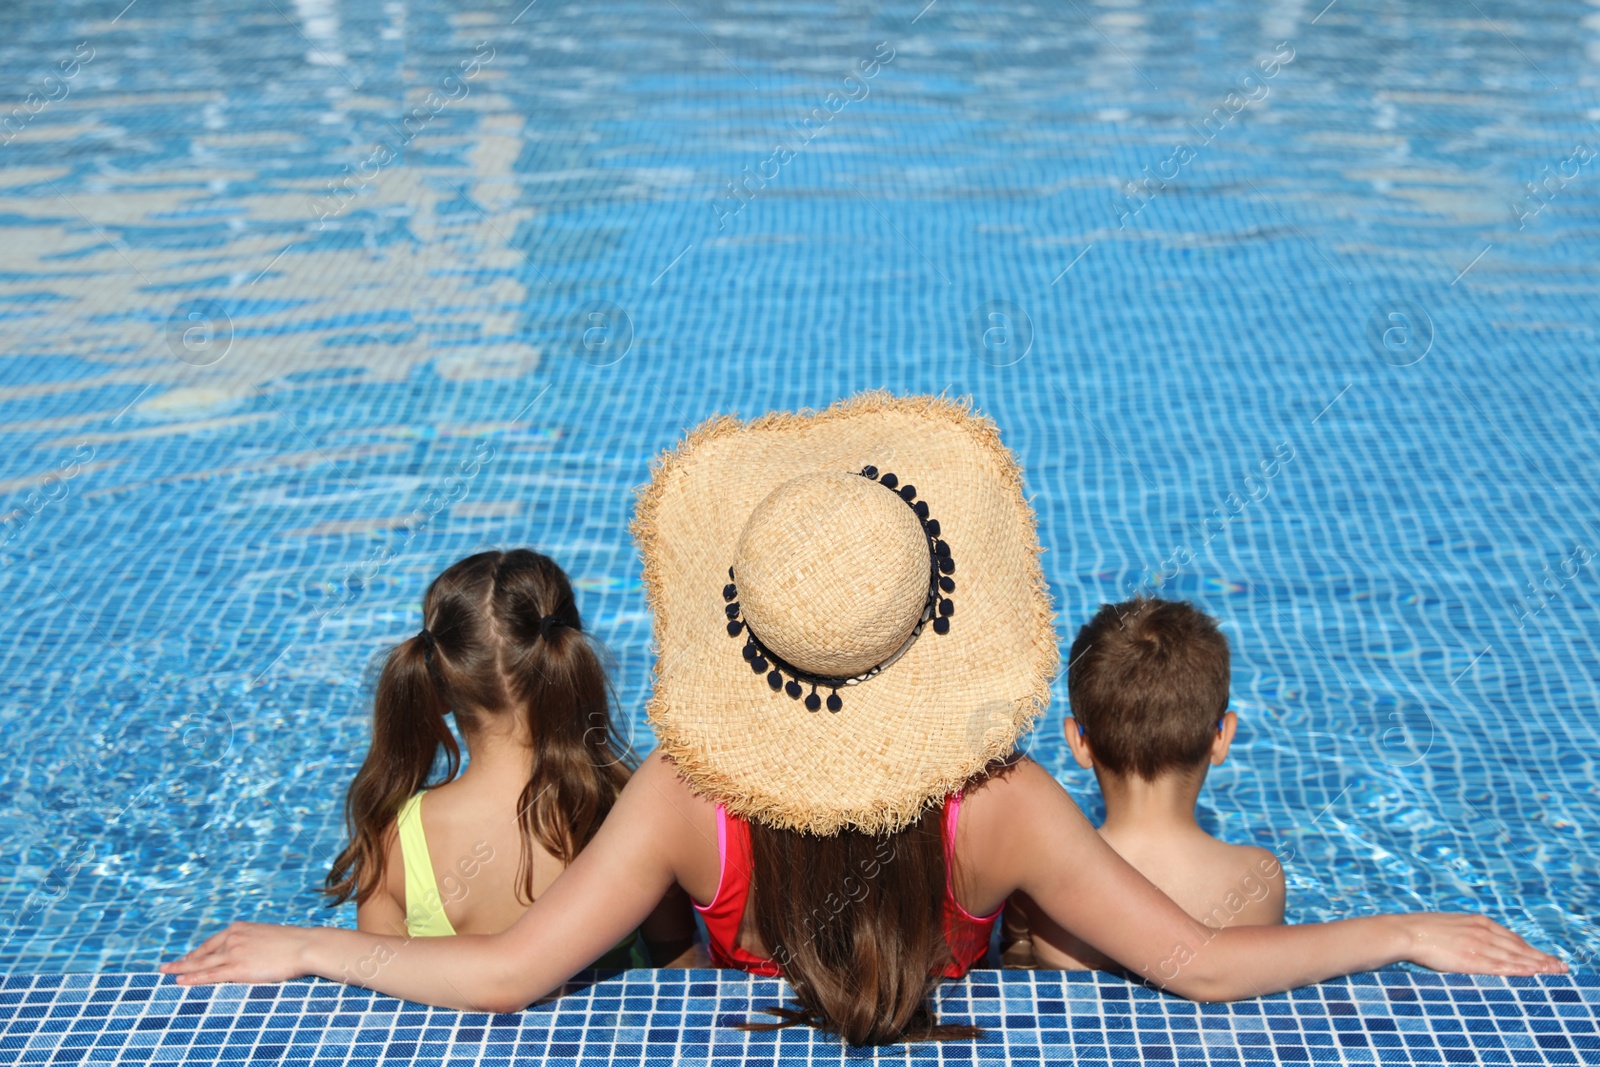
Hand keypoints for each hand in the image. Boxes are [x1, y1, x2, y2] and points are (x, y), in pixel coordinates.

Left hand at [160, 922, 316, 985]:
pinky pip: (211, 975)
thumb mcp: (266, 936)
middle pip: (202, 952)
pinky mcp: (238, 969)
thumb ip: (251, 942)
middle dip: (183, 960)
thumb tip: (249, 952)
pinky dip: (194, 979)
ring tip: (167, 974)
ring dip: (182, 969)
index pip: (212, 942)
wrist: (304, 946)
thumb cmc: (292, 942)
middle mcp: (232, 938)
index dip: (197, 952)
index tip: (188, 958)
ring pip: (201, 964)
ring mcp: (234, 953)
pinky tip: (181, 981)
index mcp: (239, 928)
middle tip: (165, 966)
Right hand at [1398, 913, 1566, 975]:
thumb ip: (1469, 931)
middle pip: (1519, 947)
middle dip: (1541, 957)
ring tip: (1553, 972)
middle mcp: (1482, 931)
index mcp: (1478, 921)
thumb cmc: (1423, 929)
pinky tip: (1531, 973)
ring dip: (1536, 965)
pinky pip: (1500, 966)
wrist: (1405, 931)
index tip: (1546, 957)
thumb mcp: (1452, 924)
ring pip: (1514, 957)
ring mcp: (1478, 944)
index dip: (1531, 948)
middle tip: (1559, 966)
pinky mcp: (1470, 958)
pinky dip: (1518, 970)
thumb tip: (1478, 941)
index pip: (1513, 937)